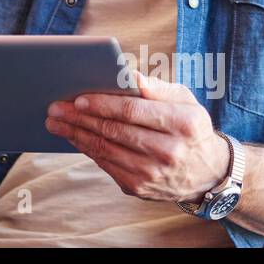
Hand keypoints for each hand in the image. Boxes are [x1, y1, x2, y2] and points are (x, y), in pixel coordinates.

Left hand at [45, 69, 230, 204]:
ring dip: (76, 135)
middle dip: (80, 118)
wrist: (208, 172)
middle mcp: (169, 152)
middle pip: (114, 131)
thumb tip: (127, 75)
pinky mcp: (140, 188)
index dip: (103, 105)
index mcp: (183, 124)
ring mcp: (153, 174)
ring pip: (105, 150)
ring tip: (56, 122)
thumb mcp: (184, 100)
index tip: (79, 98)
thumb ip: (156, 87)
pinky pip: (105, 165)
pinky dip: (86, 149)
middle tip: (56, 108)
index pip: (134, 112)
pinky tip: (73, 137)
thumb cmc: (190, 127)